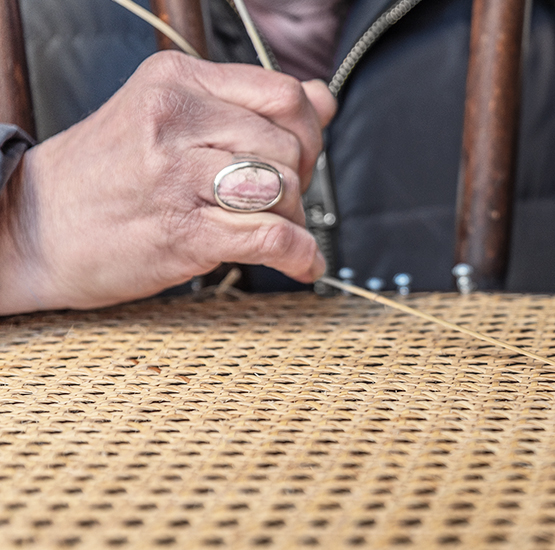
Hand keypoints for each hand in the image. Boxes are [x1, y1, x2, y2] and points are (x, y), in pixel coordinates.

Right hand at [0, 51, 336, 314]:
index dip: (306, 132)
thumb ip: (249, 107)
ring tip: (271, 229)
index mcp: (176, 81)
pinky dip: (299, 256)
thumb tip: (324, 99)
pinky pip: (272, 237)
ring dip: (292, 219)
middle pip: (289, 146)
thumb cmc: (105, 176)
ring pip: (284, 189)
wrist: (31, 228)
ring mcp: (177, 175)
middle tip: (274, 202)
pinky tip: (301, 265)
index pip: (284, 95)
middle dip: (298, 181)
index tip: (294, 158)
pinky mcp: (184, 231)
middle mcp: (175, 119)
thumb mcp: (170, 119)